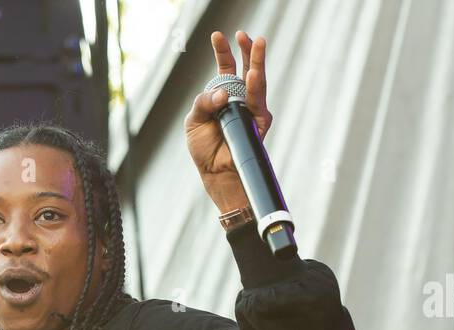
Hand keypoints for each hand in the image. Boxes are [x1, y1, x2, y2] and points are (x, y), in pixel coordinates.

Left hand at [184, 30, 271, 213]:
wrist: (215, 172)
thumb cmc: (204, 148)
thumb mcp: (194, 121)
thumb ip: (204, 102)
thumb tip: (222, 93)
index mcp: (222, 95)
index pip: (225, 68)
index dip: (222, 51)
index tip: (217, 35)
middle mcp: (239, 99)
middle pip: (246, 69)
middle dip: (247, 50)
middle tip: (245, 34)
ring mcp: (251, 109)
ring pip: (256, 81)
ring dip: (256, 61)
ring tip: (257, 43)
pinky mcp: (259, 121)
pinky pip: (257, 101)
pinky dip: (254, 87)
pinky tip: (251, 75)